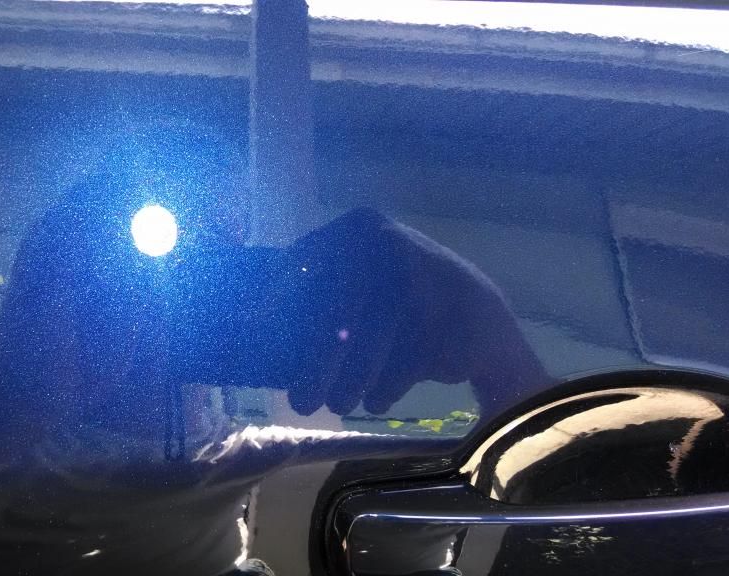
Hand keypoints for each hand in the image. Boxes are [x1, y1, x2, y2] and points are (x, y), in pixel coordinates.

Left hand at [275, 208, 545, 415]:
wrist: (479, 317)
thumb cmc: (397, 302)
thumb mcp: (359, 278)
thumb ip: (314, 291)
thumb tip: (249, 327)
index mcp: (359, 227)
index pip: (303, 266)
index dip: (277, 305)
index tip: (258, 342)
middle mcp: (388, 246)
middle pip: (336, 312)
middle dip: (316, 365)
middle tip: (300, 403)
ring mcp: (420, 282)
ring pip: (368, 348)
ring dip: (349, 385)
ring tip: (339, 405)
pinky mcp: (444, 323)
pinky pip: (400, 368)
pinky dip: (384, 389)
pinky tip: (377, 398)